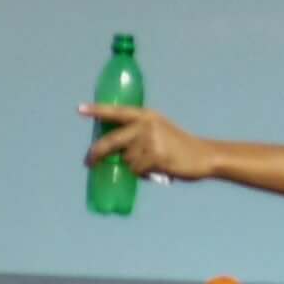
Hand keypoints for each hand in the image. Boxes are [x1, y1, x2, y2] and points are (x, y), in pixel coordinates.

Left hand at [79, 103, 207, 182]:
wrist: (203, 156)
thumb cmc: (178, 147)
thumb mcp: (159, 131)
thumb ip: (139, 134)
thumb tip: (114, 151)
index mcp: (145, 115)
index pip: (117, 111)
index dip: (97, 110)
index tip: (80, 109)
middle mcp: (146, 125)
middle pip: (111, 140)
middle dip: (97, 153)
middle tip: (89, 162)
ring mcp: (150, 140)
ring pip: (125, 159)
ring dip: (132, 166)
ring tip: (150, 164)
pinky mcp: (155, 156)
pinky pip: (136, 169)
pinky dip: (141, 174)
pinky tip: (155, 170)